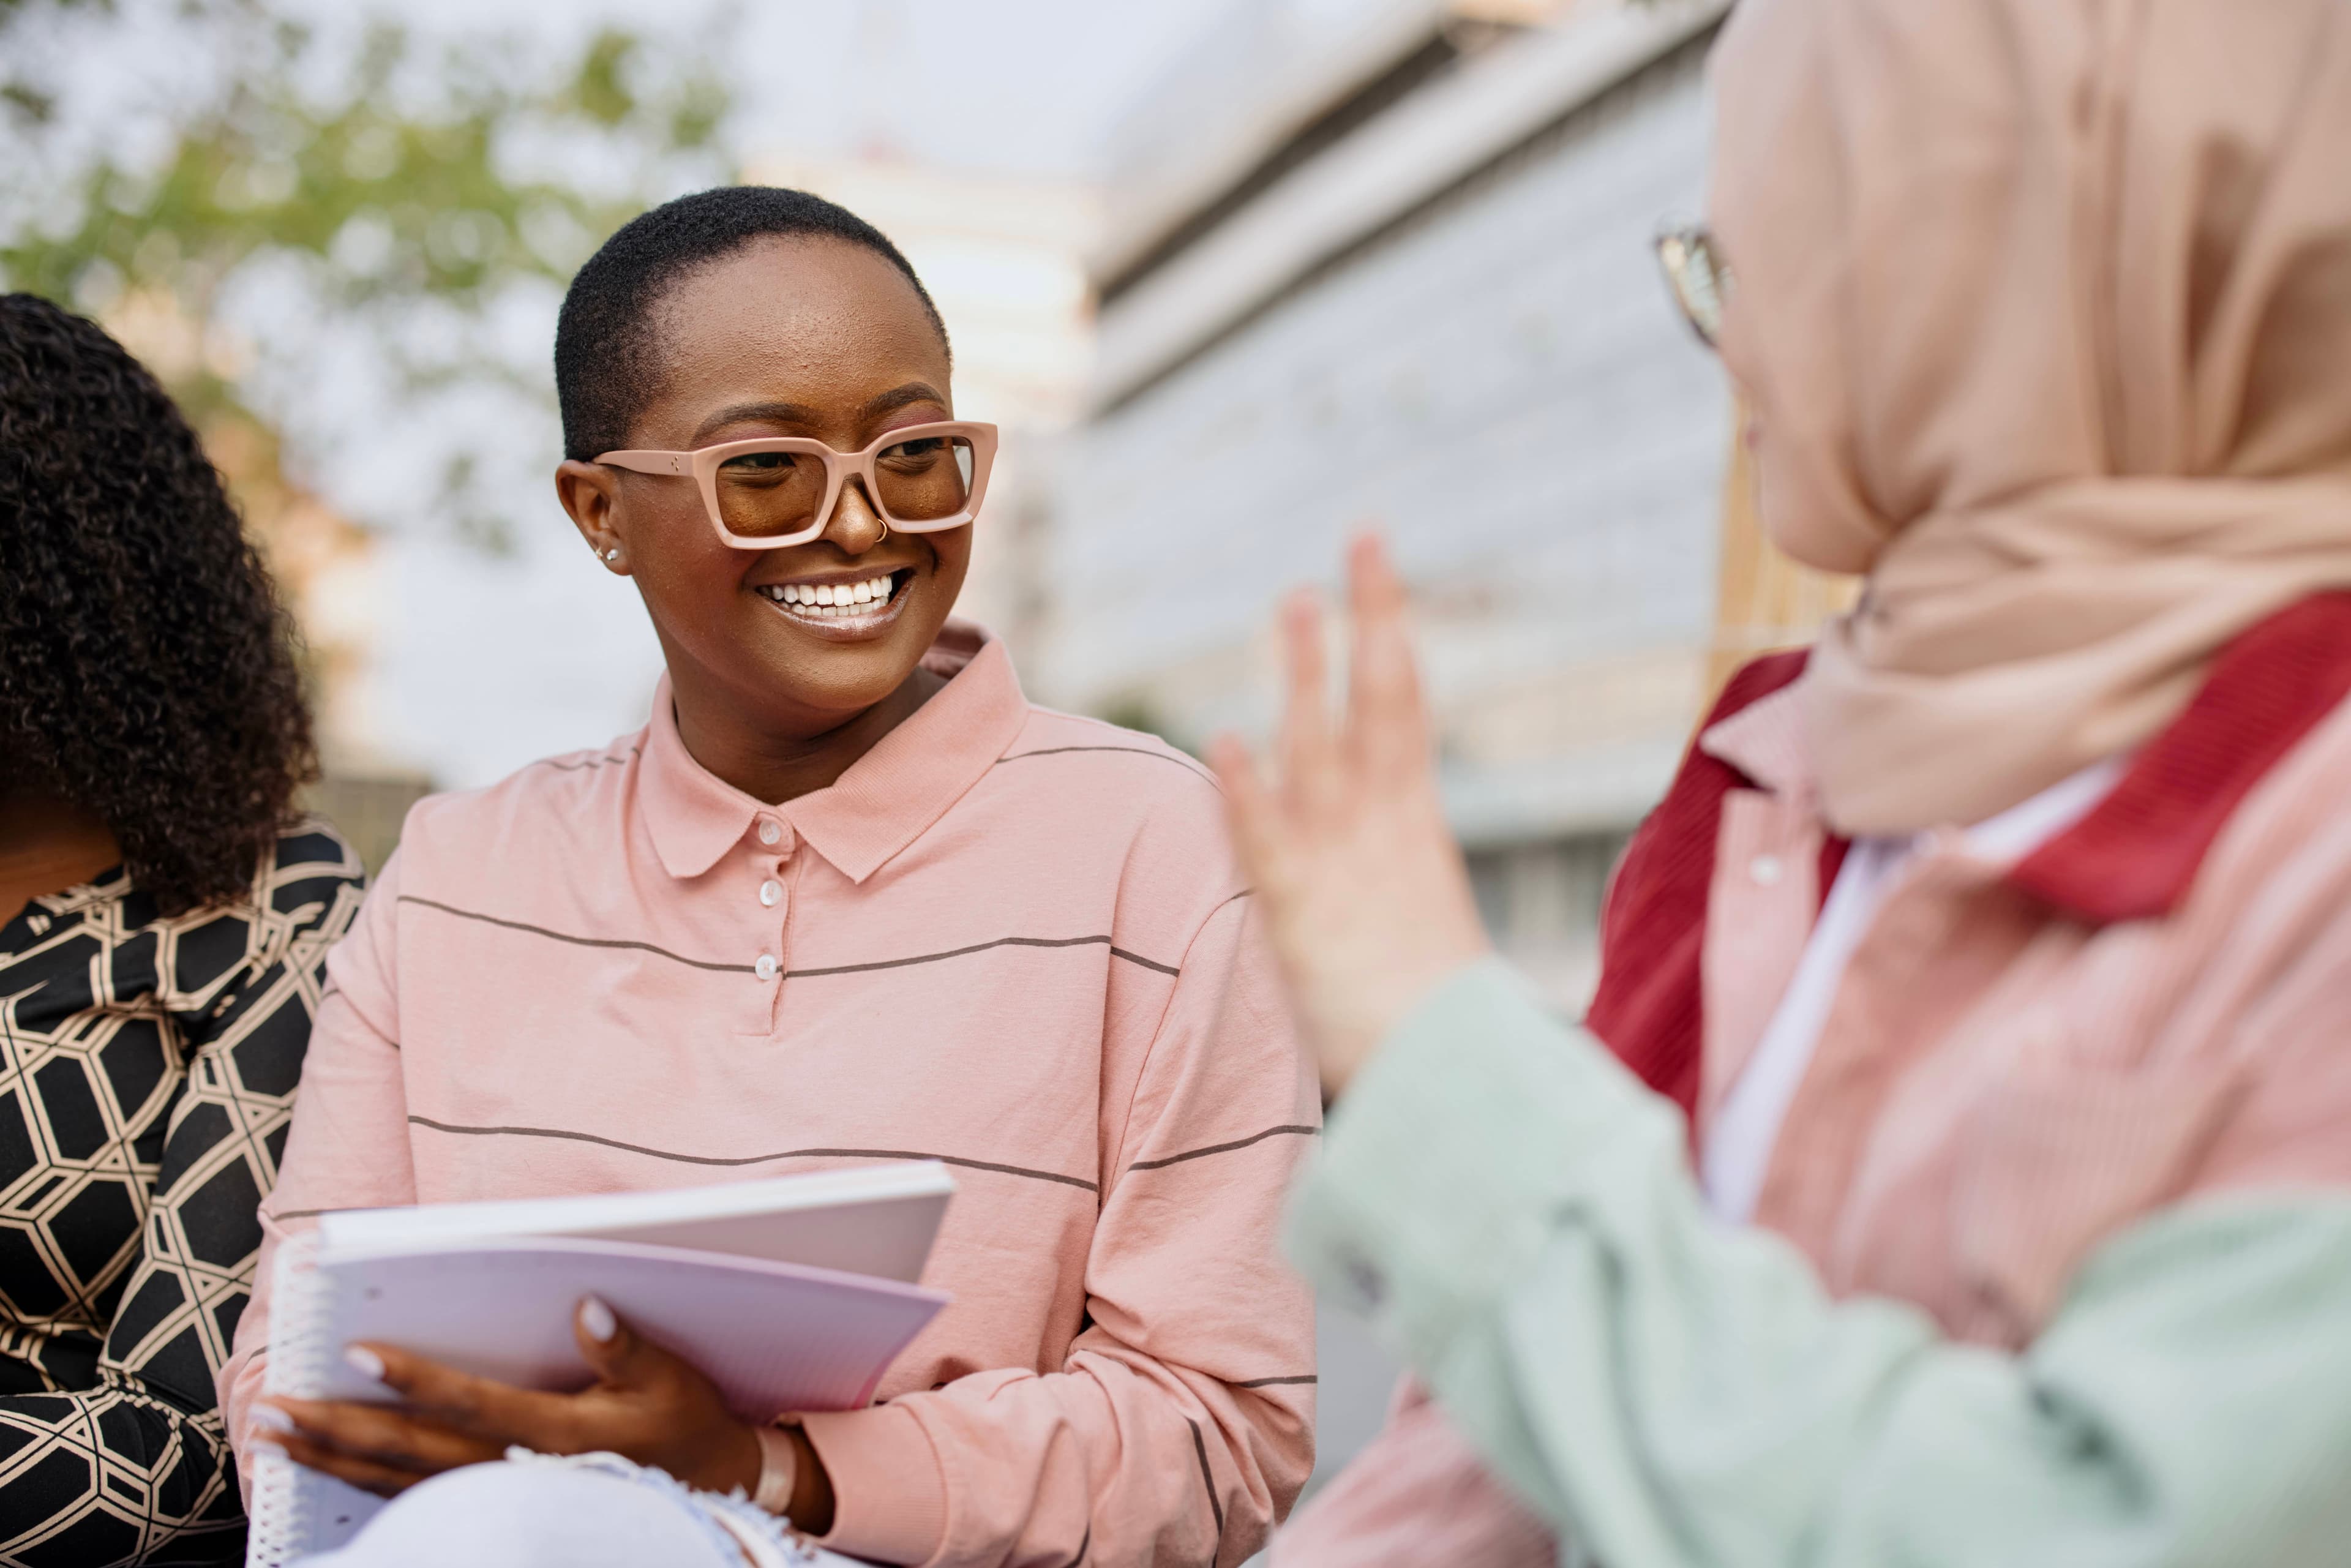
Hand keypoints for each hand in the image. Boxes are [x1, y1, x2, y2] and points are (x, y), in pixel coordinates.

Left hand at [259, 1297, 770, 1503]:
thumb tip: (586, 1305)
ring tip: (276, 1436)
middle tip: (273, 1408)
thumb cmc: (684, 1428)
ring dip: (331, 1459)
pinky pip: (413, 1500)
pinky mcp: (492, 1510)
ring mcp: (498, 1499)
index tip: (358, 1352)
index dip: (412, 1379)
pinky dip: (360, 1486)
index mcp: (555, 1435)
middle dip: (336, 1429)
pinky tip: (327, 1469)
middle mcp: (514, 1474)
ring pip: (397, 1484)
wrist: (706, 1493)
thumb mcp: (668, 1379)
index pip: (467, 1404)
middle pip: (408, 1453)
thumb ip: (623, 1346)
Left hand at [1211, 534, 1490, 1095]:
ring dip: (1309, 670)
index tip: (1372, 565)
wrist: (1448, 1075)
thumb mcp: (1423, 936)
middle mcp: (1381, 824)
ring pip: (1324, 743)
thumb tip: (1390, 866)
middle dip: (1373, 617)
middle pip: (1382, 698)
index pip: (1403, 705)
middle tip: (1361, 540)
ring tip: (1298, 601)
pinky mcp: (1301, 906)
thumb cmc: (1441, 1021)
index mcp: (1414, 824)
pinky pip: (1269, 834)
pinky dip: (1249, 787)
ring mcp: (1342, 857)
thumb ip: (1395, 892)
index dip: (1389, 630)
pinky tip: (1225, 740)